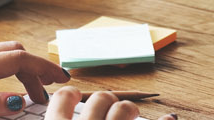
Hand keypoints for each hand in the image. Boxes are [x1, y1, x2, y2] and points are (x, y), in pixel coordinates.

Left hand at [0, 41, 69, 117]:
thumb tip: (18, 101)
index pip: (19, 58)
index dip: (43, 67)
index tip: (60, 79)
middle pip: (16, 52)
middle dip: (37, 68)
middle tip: (48, 91)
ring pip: (5, 53)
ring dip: (24, 68)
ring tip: (32, 93)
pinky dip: (10, 70)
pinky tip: (8, 88)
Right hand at [46, 87, 177, 119]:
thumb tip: (43, 111)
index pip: (62, 98)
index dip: (68, 95)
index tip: (71, 96)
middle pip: (99, 98)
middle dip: (105, 100)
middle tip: (109, 107)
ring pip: (124, 108)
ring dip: (129, 107)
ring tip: (130, 112)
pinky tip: (170, 119)